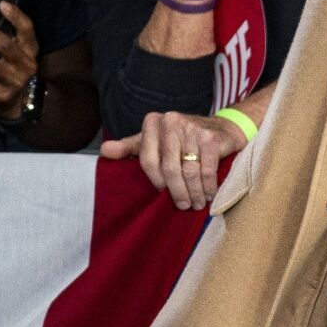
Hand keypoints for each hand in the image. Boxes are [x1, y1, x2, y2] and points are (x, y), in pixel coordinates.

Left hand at [0, 1, 39, 117]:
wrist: (21, 103)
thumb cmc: (13, 69)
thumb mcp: (17, 53)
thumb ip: (6, 38)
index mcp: (28, 50)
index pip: (26, 30)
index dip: (16, 16)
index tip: (1, 4)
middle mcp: (23, 65)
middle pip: (6, 47)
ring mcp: (10, 82)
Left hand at [100, 110, 247, 209]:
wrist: (223, 128)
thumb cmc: (184, 139)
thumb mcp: (154, 140)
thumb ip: (130, 147)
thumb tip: (104, 151)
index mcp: (153, 123)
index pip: (147, 160)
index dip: (156, 181)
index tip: (163, 192)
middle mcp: (171, 121)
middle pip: (168, 168)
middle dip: (177, 192)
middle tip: (184, 205)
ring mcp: (192, 128)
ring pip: (188, 171)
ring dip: (194, 193)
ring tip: (197, 203)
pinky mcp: (210, 137)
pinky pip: (206, 170)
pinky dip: (208, 186)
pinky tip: (209, 193)